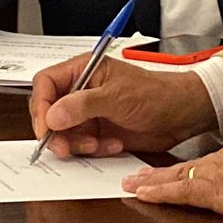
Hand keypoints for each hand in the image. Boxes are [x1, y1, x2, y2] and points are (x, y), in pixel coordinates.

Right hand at [30, 56, 216, 157]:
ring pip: (62, 133)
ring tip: (98, 145)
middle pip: (49, 112)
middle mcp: (81, 91)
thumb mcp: (117, 96)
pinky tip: (113, 145)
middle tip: (65, 147)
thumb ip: (82, 105)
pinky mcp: (97, 133)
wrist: (181, 115)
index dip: (41, 106)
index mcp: (83, 71)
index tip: (46, 127)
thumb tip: (52, 115)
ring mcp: (88, 114)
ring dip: (76, 144)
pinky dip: (93, 151)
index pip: (45, 84)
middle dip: (56, 132)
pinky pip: (81, 146)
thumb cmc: (155, 94)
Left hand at [123, 132, 222, 222]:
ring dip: (154, 181)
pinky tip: (142, 193)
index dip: (194, 167)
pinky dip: (159, 192)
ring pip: (178, 176)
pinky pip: (179, 192)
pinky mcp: (214, 192)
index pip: (215, 160)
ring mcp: (220, 173)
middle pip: (190, 165)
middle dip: (164, 171)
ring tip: (133, 183)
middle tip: (140, 174)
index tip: (181, 170)